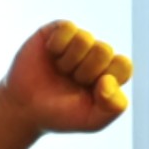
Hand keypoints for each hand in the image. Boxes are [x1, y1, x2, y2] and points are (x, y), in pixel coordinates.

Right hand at [5, 19, 133, 136]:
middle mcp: (96, 55)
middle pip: (104, 50)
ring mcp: (77, 41)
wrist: (24, 109)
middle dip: (85, 72)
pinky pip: (68, 28)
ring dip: (69, 61)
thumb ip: (113, 107)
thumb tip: (108, 79)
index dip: (106, 80)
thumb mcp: (92, 121)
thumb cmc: (60, 115)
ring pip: (85, 38)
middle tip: (71, 82)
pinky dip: (58, 45)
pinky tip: (51, 54)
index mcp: (110, 73)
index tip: (92, 92)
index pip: (123, 65)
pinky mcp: (58, 30)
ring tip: (60, 70)